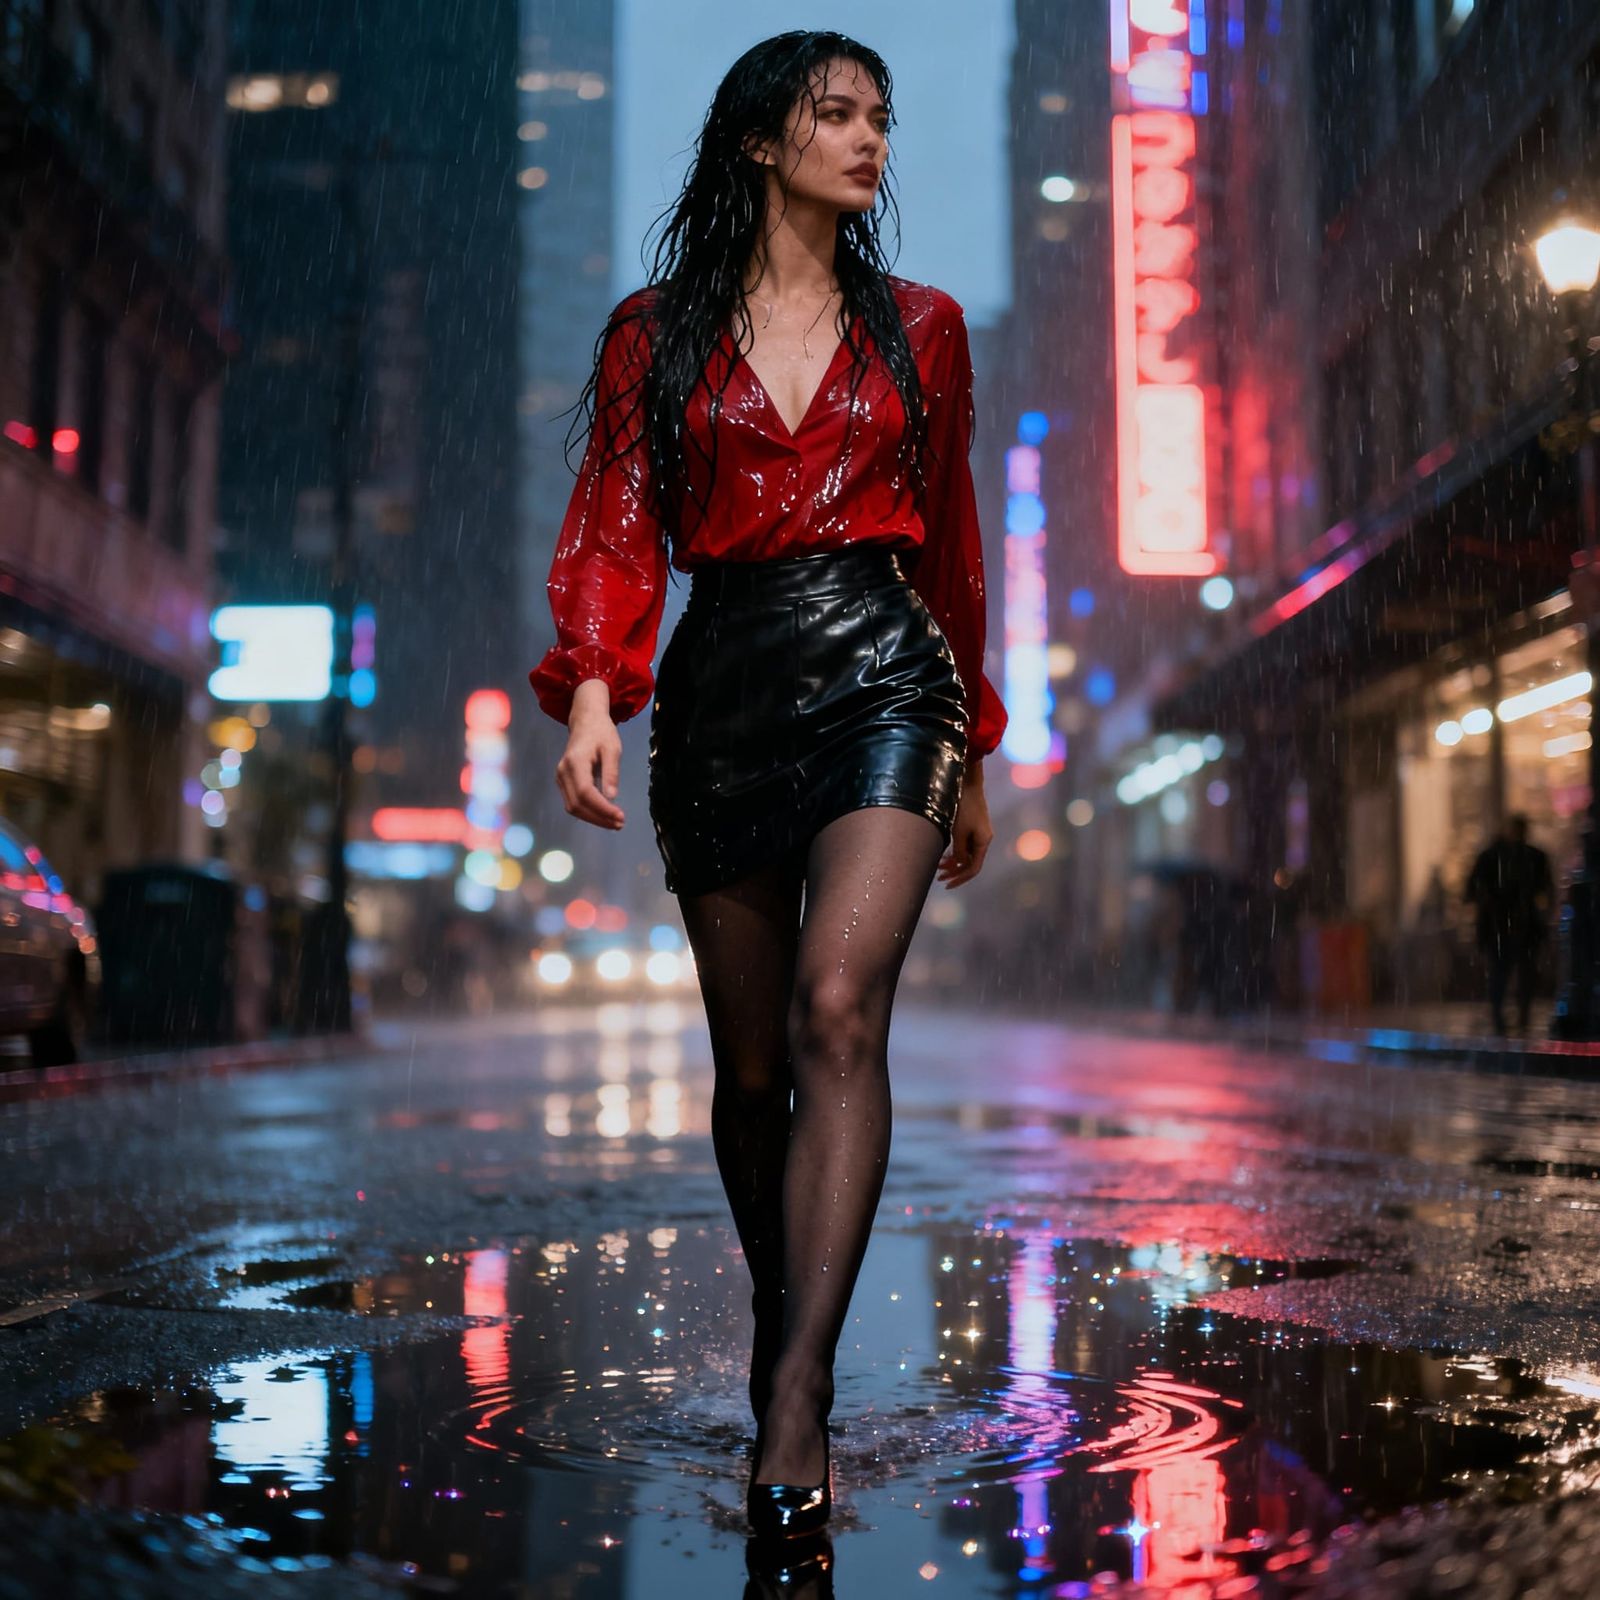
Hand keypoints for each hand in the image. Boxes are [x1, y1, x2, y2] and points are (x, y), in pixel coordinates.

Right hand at [556, 679, 624, 828]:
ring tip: (614, 822)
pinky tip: (603, 814)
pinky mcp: (563, 781)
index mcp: (575, 762)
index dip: (602, 808)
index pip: (585, 793)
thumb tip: (611, 796)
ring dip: (593, 818)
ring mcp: (560, 777)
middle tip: (620, 824)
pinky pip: (573, 802)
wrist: (586, 721)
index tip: (620, 816)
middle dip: (598, 818)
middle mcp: (563, 772)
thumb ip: (611, 772)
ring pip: (573, 807)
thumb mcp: (612, 749)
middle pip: (577, 805)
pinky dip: (588, 812)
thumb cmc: (601, 733)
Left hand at [937, 759, 991, 887]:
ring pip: (965, 855)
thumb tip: (956, 864)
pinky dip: (953, 852)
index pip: (973, 868)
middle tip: (938, 877)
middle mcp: (983, 839)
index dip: (960, 879)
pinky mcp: (971, 826)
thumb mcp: (958, 830)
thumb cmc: (962, 806)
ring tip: (937, 866)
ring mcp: (978, 833)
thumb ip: (958, 850)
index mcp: (983, 842)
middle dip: (954, 871)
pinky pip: (964, 846)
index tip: (946, 884)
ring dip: (952, 862)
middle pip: (969, 863)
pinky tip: (942, 854)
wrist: (966, 782)